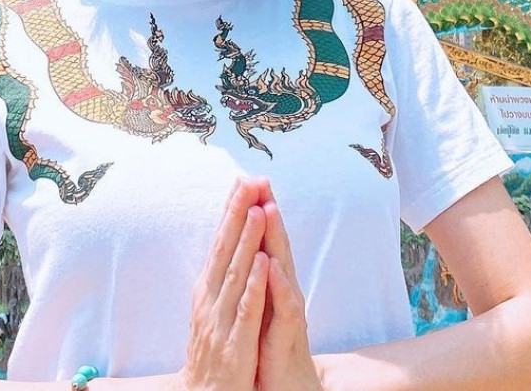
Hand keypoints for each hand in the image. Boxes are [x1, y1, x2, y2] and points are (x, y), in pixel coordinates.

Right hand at [176, 178, 268, 390]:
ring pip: (237, 274)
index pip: (220, 243)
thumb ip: (221, 279)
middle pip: (225, 250)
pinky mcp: (235, 345)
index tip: (242, 180)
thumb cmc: (214, 354)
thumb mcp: (213, 311)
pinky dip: (256, 285)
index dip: (231, 211)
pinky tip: (265, 263)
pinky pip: (247, 310)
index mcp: (207, 290)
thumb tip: (228, 245)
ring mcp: (221, 322)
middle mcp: (210, 300)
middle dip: (238, 214)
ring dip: (247, 241)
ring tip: (258, 210)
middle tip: (249, 181)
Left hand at [256, 182, 321, 390]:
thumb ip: (253, 280)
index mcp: (269, 287)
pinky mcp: (286, 338)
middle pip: (275, 246)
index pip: (262, 242)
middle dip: (268, 213)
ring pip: (282, 270)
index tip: (244, 180)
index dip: (254, 212)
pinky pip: (284, 309)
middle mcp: (282, 295)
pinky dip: (277, 287)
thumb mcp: (257, 309)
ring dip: (276, 240)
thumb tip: (244, 250)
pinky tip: (271, 267)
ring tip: (268, 210)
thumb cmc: (269, 351)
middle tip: (261, 180)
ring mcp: (286, 315)